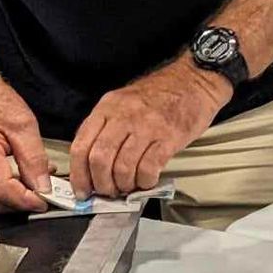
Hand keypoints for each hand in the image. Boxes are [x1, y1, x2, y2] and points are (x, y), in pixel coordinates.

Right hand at [0, 74, 51, 212]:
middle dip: (22, 202)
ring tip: (36, 183)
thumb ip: (34, 159)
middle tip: (46, 194)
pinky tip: (20, 180)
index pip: (1, 190)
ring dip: (14, 198)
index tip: (45, 202)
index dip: (25, 201)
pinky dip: (4, 191)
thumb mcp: (24, 125)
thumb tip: (43, 187)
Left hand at [69, 60, 228, 198]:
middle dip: (101, 184)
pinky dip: (144, 181)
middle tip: (108, 192)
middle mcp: (124, 116)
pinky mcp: (168, 137)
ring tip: (128, 186)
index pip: (81, 146)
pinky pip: (148, 168)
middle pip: (100, 159)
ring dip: (123, 185)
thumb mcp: (123, 102)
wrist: (194, 80)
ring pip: (122, 167)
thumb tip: (91, 166)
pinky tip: (147, 180)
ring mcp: (147, 126)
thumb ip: (106, 128)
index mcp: (107, 107)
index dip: (78, 175)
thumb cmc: (158, 95)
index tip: (82, 191)